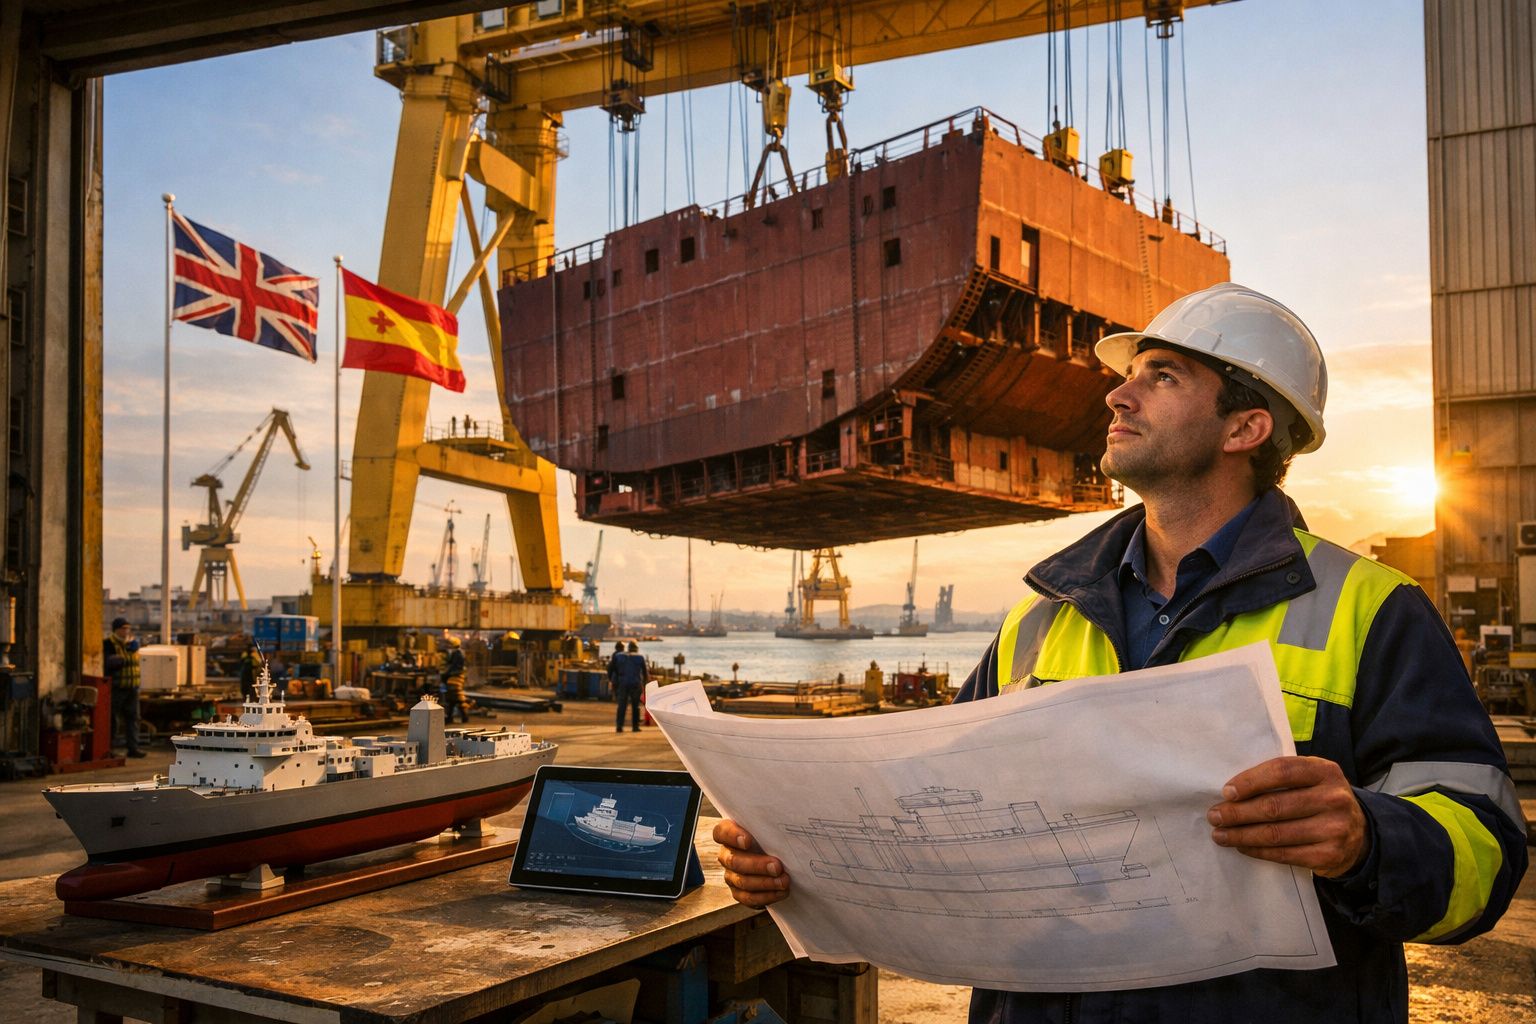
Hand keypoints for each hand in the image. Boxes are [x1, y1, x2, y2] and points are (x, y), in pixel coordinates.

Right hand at [714, 819, 790, 907]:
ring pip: (742, 881)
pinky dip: (766, 896)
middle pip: (734, 861)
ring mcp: (731, 875)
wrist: (776, 856)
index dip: (732, 836)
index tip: (748, 840)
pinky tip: (780, 892)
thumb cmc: (770, 838)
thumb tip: (783, 817)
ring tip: (783, 881)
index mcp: (729, 834)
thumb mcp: (767, 828)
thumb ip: (768, 825)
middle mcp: (727, 854)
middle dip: (757, 865)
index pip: (721, 832)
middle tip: (777, 866)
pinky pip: (748, 898)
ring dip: (765, 883)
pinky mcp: (739, 892)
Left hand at [1207, 756, 1367, 877]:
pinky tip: (1242, 846)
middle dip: (1237, 812)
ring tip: (1220, 834)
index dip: (1250, 781)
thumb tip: (1232, 791)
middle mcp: (1333, 798)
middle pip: (1274, 806)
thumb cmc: (1320, 800)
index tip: (1226, 792)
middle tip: (1214, 816)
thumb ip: (1281, 778)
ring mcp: (1334, 829)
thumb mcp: (1311, 780)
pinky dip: (1258, 851)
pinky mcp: (1330, 855)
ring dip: (1241, 835)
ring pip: (1276, 833)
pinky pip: (1284, 854)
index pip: (1281, 771)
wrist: (1360, 834)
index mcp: (1325, 771)